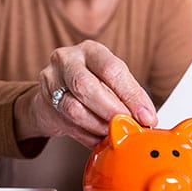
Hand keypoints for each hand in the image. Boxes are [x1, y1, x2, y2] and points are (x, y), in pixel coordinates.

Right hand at [14, 40, 156, 147]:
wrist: (55, 91)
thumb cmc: (91, 82)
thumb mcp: (112, 80)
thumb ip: (129, 94)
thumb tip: (147, 118)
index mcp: (91, 50)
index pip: (111, 69)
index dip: (131, 95)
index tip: (146, 116)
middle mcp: (67, 60)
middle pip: (86, 85)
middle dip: (111, 111)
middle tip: (127, 125)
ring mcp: (51, 80)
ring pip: (74, 108)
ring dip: (98, 126)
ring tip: (113, 134)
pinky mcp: (44, 103)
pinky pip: (68, 124)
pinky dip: (88, 136)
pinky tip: (99, 140)